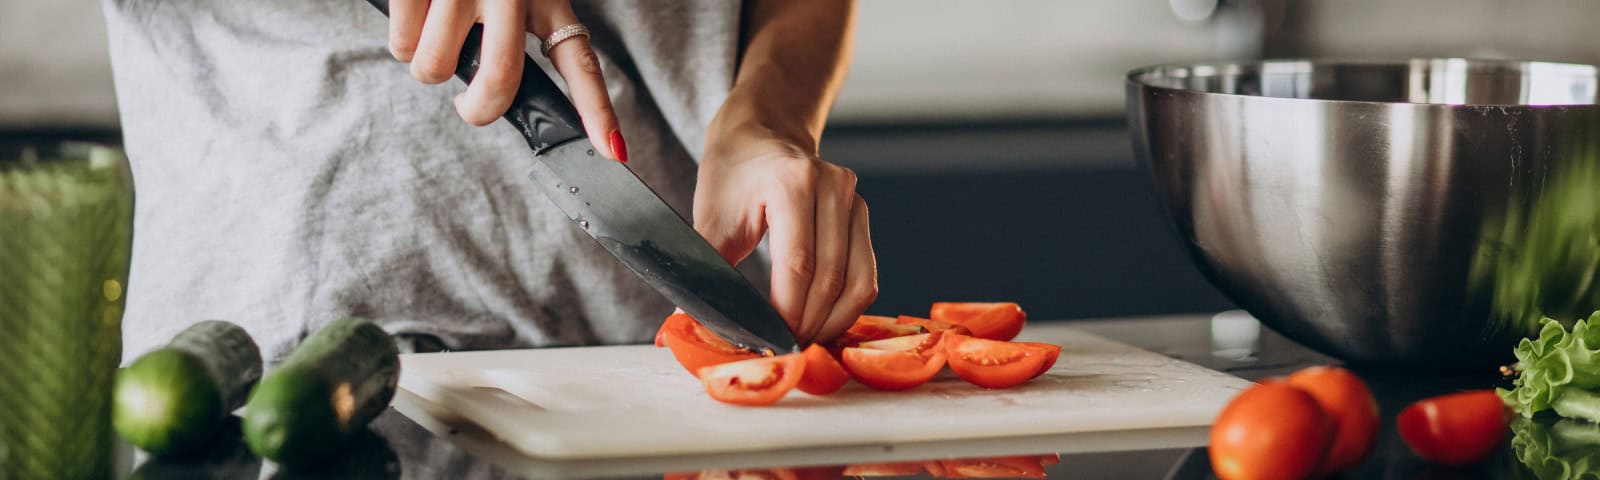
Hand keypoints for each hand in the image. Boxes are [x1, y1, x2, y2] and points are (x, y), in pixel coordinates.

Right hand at [386, 0, 625, 160]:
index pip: (578, 60)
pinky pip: (402, 44)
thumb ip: (516, 39)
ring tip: (434, 38)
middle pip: (500, 78)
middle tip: (470, 106)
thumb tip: (498, 100)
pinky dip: (403, 43)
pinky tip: (416, 16)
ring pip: (436, 67)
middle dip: (479, 109)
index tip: (613, 152)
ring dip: (428, 69)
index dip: (597, 110)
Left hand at [695, 131, 877, 344]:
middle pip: (830, 278)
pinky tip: (822, 322)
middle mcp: (832, 187)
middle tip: (784, 350)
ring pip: (858, 282)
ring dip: (832, 322)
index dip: (787, 312)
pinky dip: (845, 306)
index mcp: (792, 182)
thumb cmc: (731, 175)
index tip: (770, 341)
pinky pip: (865, 274)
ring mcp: (853, 200)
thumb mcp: (710, 217)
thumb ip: (706, 268)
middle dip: (808, 324)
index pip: (798, 264)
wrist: (761, 133)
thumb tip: (690, 323)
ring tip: (803, 341)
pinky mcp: (862, 215)